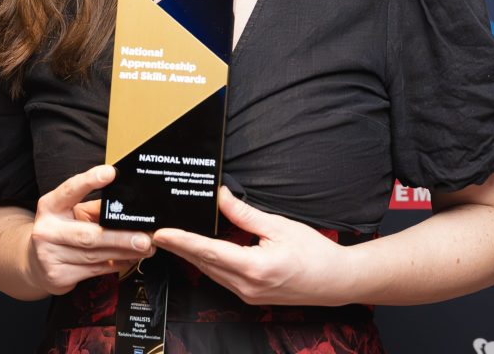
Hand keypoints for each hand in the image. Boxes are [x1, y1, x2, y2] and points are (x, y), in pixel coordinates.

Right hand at [28, 164, 154, 295]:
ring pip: (95, 256)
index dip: (89, 180)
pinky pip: (94, 271)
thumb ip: (97, 208)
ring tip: (145, 248)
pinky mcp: (58, 276)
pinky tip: (130, 259)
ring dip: (125, 253)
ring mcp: (50, 255)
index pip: (70, 190)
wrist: (34, 262)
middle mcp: (46, 230)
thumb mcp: (72, 212)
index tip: (110, 172)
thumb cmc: (60, 230)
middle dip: (121, 238)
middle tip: (145, 238)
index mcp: (50, 206)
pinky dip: (116, 265)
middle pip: (89, 235)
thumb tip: (130, 206)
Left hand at [152, 186, 352, 305]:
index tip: (162, 233)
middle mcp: (247, 286)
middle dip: (179, 247)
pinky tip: (201, 250)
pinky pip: (223, 278)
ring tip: (173, 238)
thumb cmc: (314, 253)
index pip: (208, 251)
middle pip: (203, 264)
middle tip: (156, 233)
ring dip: (192, 256)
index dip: (182, 241)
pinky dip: (209, 263)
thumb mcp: (279, 226)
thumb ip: (244, 214)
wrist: (337, 282)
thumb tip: (220, 197)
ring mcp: (248, 295)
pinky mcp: (251, 297)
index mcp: (254, 268)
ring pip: (211, 273)